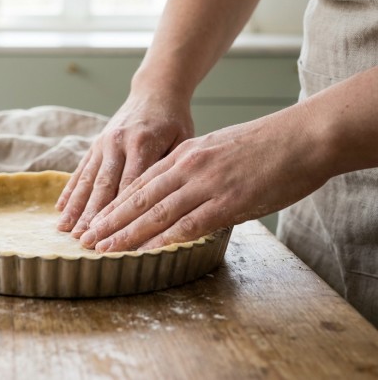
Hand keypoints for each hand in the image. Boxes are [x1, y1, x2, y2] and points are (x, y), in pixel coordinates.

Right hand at [55, 93, 193, 237]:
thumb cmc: (174, 121)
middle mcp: (118, 144)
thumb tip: (160, 206)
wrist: (155, 91)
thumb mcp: (183, 141)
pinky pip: (80, 171)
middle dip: (92, 216)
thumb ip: (169, 170)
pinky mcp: (94, 145)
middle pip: (103, 187)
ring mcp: (103, 144)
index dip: (121, 214)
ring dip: (75, 208)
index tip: (114, 237)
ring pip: (87, 181)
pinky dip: (69, 191)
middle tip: (83, 241)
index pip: (130, 187)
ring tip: (66, 230)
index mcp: (143, 144)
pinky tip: (60, 209)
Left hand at [78, 107, 330, 251]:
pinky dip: (163, 239)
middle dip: (108, 221)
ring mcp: (205, 183)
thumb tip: (182, 194)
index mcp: (183, 154)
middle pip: (137, 198)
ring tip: (103, 249)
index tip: (94, 220)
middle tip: (85, 239)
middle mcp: (187, 167)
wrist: (303, 136)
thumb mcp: (218, 149)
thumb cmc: (266, 145)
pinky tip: (145, 252)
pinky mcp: (227, 200)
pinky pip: (188, 223)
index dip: (113, 204)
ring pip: (155, 212)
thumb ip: (196, 170)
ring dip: (126, 233)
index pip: (139, 183)